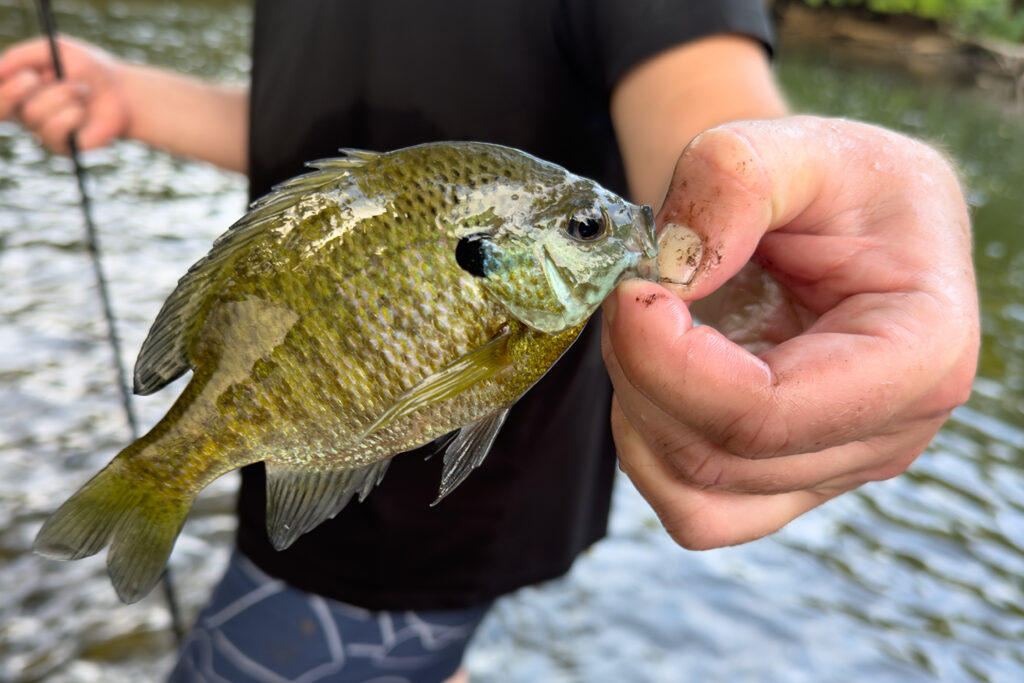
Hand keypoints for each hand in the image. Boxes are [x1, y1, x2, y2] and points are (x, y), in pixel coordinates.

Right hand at [0, 36, 128, 153]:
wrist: (123, 93)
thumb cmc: (87, 69)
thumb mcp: (56, 49)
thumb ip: (23, 55)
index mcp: (16, 89)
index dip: (0, 87)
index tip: (15, 72)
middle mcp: (24, 113)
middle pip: (1, 107)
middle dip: (15, 89)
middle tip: (34, 78)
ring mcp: (42, 132)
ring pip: (34, 113)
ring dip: (62, 94)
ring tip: (82, 90)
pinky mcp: (62, 146)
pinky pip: (54, 129)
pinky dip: (72, 114)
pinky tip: (83, 111)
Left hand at [601, 116, 978, 548]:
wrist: (842, 214)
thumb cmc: (840, 182)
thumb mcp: (798, 144)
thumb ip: (734, 180)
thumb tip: (671, 271)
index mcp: (921, 351)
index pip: (771, 412)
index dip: (672, 363)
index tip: (630, 291)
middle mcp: (891, 429)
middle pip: (723, 457)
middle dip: (643, 374)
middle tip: (629, 292)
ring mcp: (838, 464)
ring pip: (699, 496)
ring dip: (639, 412)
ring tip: (642, 332)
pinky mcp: (790, 478)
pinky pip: (698, 511)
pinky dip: (648, 452)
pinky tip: (649, 382)